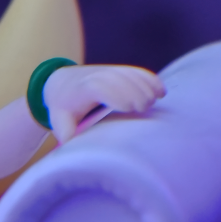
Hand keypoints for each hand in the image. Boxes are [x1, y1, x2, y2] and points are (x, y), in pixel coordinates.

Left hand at [43, 64, 165, 144]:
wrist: (61, 83)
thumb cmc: (63, 108)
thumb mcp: (59, 122)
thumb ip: (66, 135)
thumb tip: (77, 151)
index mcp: (83, 88)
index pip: (100, 86)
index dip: (116, 94)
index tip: (129, 108)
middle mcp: (97, 75)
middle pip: (120, 79)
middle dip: (134, 92)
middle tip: (145, 109)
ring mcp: (110, 70)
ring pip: (131, 74)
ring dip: (145, 86)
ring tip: (154, 102)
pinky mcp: (120, 70)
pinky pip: (137, 72)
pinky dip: (150, 80)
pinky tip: (161, 92)